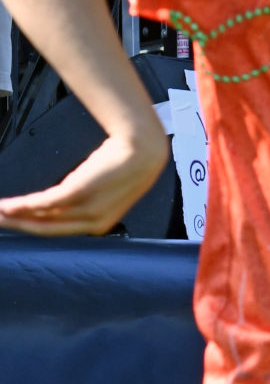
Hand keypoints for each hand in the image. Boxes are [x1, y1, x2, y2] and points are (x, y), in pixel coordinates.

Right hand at [0, 127, 168, 234]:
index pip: (59, 232)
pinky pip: (45, 203)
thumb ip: (80, 201)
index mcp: (99, 225)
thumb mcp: (102, 190)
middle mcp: (93, 223)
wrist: (142, 150)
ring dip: (14, 216)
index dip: (33, 229)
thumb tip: (54, 204)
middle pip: (45, 229)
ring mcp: (87, 210)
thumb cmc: (124, 167)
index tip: (14, 225)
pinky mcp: (80, 193)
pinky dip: (23, 206)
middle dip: (17, 226)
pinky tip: (7, 205)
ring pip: (42, 218)